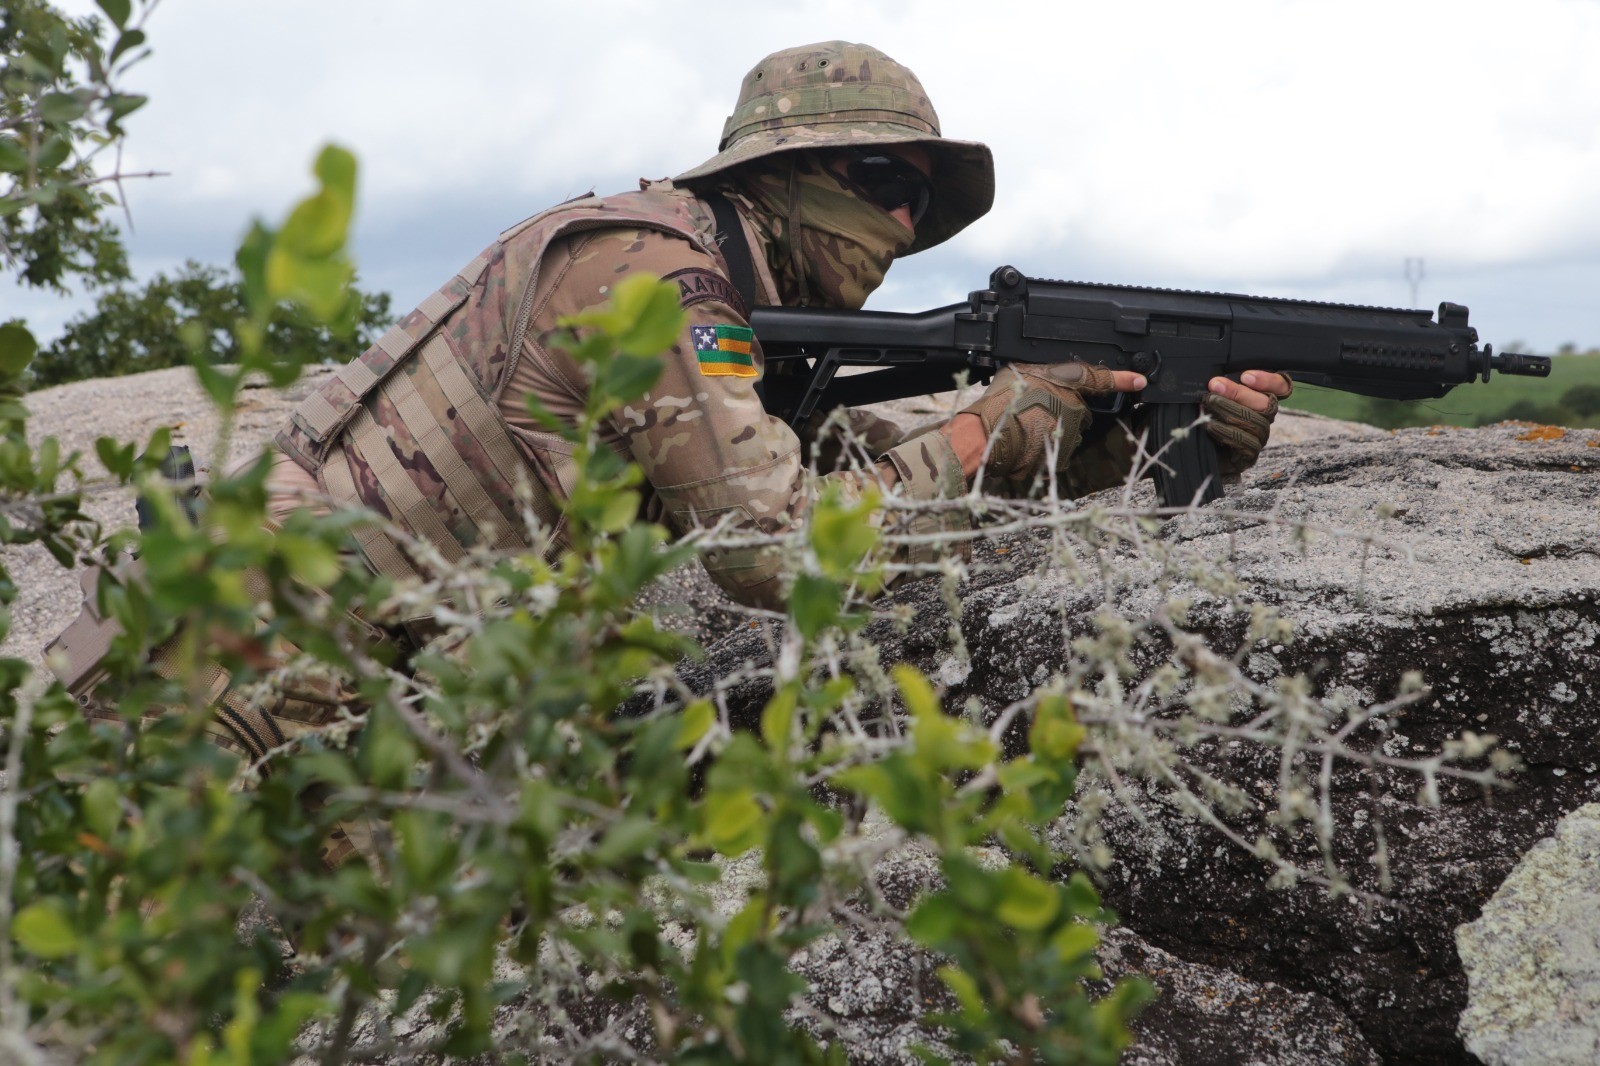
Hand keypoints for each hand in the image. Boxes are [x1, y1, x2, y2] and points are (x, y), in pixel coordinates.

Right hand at [949, 363, 1146, 482]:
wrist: (987, 437)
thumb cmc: (999, 402)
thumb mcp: (1020, 370)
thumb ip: (1044, 373)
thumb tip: (1050, 376)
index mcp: (1065, 384)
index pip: (1099, 378)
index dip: (1122, 379)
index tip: (1140, 381)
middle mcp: (1073, 408)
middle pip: (1079, 410)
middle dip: (1062, 411)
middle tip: (1032, 411)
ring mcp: (1070, 434)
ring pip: (1069, 431)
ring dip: (1053, 430)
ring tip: (1024, 428)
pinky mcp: (1063, 456)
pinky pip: (1060, 450)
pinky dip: (1046, 448)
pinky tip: (1026, 443)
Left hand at [1203, 371, 1293, 473]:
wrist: (1202, 452)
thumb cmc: (1209, 418)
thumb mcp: (1217, 398)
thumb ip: (1223, 387)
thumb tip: (1217, 380)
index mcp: (1261, 399)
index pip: (1281, 387)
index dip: (1269, 380)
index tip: (1246, 377)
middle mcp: (1265, 418)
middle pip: (1266, 403)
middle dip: (1239, 392)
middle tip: (1215, 385)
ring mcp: (1260, 437)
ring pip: (1256, 422)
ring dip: (1230, 410)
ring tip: (1210, 403)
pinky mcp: (1250, 455)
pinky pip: (1246, 442)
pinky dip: (1227, 431)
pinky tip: (1211, 425)